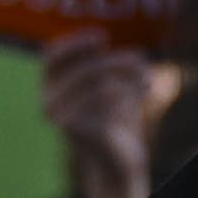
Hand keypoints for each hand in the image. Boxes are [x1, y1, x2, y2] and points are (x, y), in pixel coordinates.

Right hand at [39, 33, 179, 197]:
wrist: (115, 160)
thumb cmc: (110, 116)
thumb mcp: (104, 84)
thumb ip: (99, 62)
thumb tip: (102, 39)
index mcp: (48, 87)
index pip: (51, 56)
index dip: (75, 43)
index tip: (102, 37)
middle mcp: (48, 101)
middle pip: (84, 68)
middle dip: (116, 60)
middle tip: (142, 58)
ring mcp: (60, 118)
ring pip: (99, 82)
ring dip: (129, 75)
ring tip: (149, 78)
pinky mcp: (79, 130)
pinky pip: (108, 99)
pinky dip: (130, 92)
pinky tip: (145, 92)